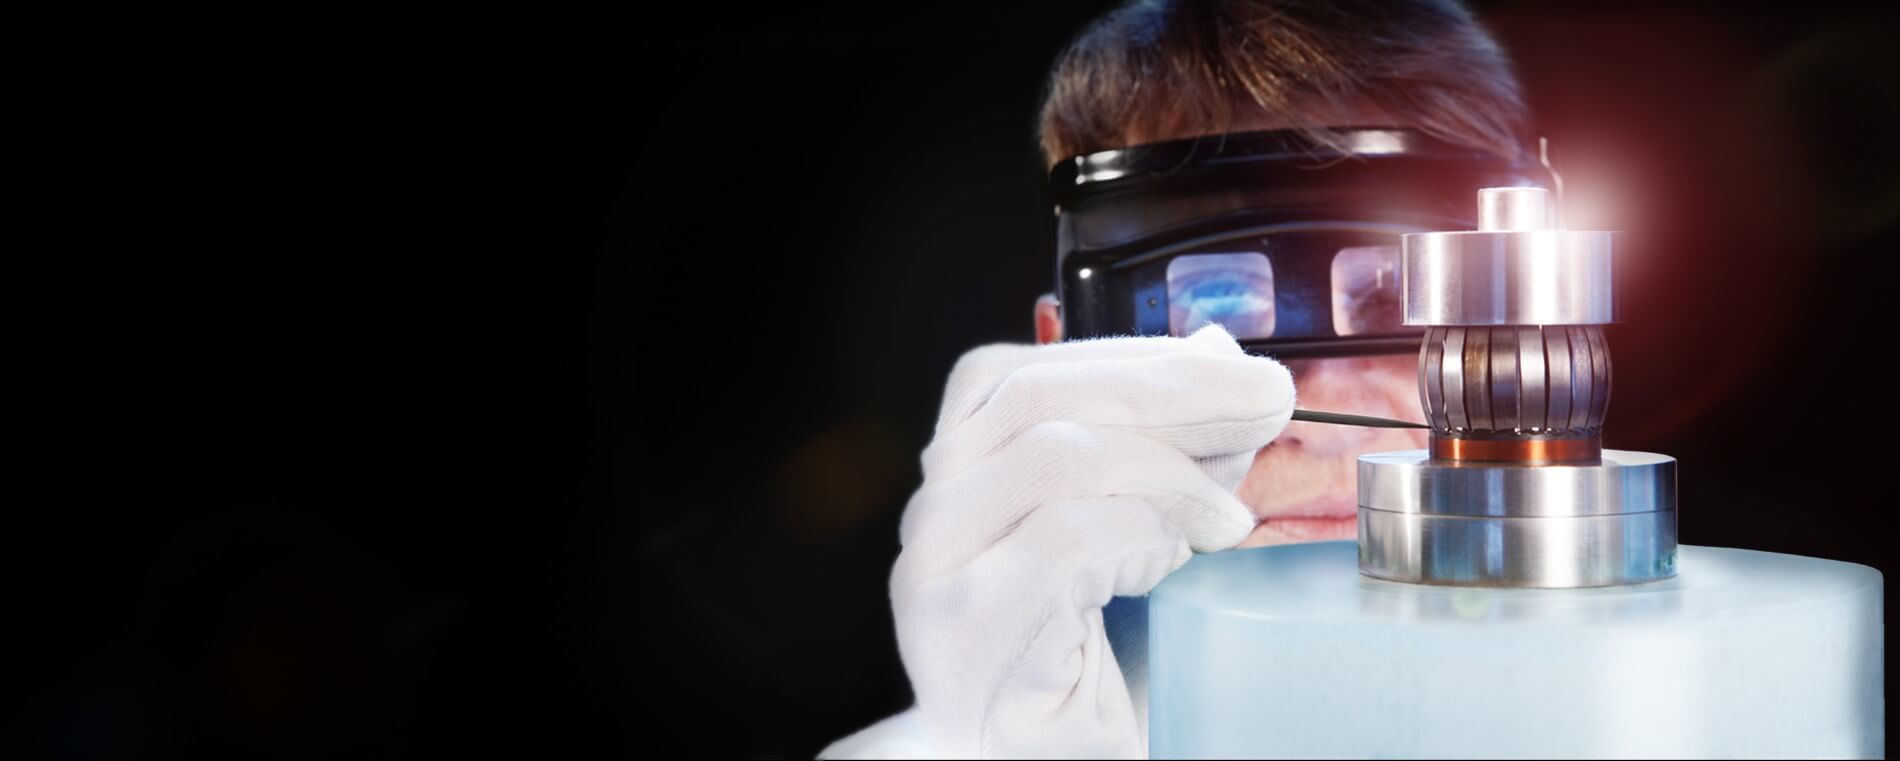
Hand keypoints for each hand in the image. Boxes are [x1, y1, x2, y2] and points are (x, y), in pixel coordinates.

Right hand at [890, 325, 1294, 757]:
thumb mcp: (1130, 534)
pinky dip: (1145, 531)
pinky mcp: (965, 623)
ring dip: (1171, 468)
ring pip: (1056, 455)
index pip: (1023, 372)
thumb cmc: (1086, 667)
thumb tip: (1216, 354)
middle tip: (1269, 404)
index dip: (1134, 356)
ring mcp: (934, 567)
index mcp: (958, 475)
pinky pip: (1066, 538)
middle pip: (1040, 396)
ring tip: (1229, 514)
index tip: (1238, 369)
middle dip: (1175, 390)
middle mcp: (930, 511)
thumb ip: (1155, 449)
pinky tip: (1186, 554)